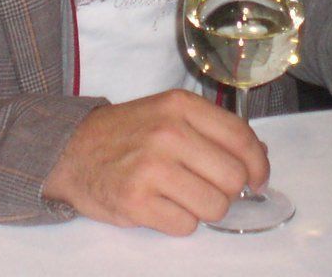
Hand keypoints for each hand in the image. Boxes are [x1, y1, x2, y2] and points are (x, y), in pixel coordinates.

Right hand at [42, 89, 270, 234]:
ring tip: (185, 197)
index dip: (258, 164)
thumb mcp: (170, 114)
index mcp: (180, 106)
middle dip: (229, 190)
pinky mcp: (136, 202)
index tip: (258, 178)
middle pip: (232, 177)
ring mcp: (151, 168)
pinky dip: (181, 222)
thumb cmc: (128, 133)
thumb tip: (260, 155)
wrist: (71, 149)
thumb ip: (213, 129)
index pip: (240, 138)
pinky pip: (186, 226)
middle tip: (212, 189)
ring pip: (214, 206)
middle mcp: (168, 133)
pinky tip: (164, 206)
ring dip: (205, 209)